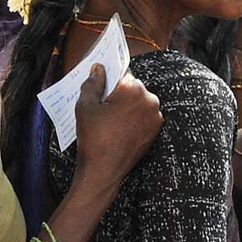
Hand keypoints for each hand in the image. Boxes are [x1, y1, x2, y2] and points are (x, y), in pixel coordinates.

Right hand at [72, 66, 162, 189]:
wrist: (104, 171)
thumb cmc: (93, 138)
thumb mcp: (85, 106)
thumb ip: (92, 83)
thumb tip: (98, 69)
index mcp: (133, 89)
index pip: (122, 72)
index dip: (109, 79)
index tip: (100, 87)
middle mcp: (150, 100)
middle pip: (132, 88)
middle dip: (118, 94)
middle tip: (102, 107)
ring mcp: (155, 116)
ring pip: (138, 102)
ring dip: (127, 106)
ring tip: (109, 120)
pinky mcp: (155, 130)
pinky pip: (143, 116)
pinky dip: (133, 119)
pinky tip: (118, 129)